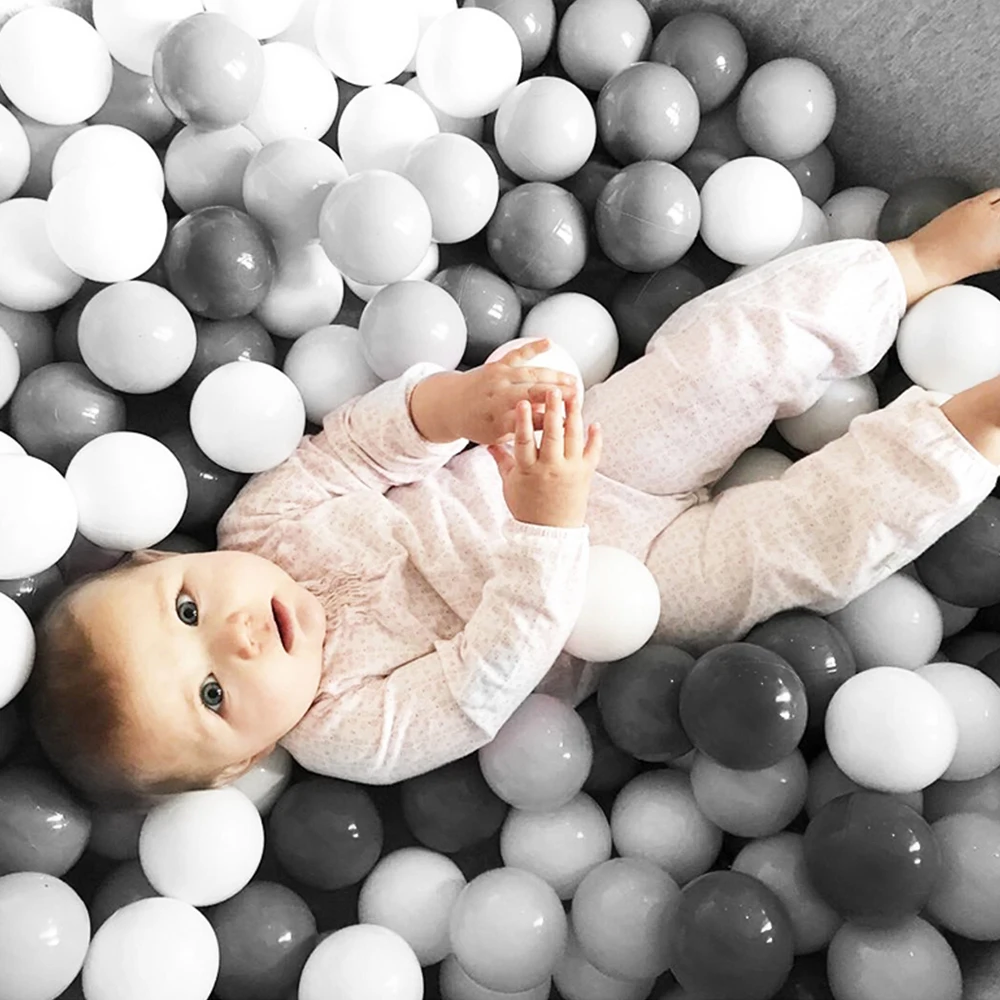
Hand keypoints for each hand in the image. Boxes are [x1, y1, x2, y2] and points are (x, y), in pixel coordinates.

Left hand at [453, 339, 581, 445]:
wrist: (450, 405)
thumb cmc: (477, 425)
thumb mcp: (497, 438)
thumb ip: (521, 431)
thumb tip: (549, 424)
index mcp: (498, 421)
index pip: (530, 420)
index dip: (551, 420)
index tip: (569, 421)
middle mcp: (498, 398)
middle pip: (532, 394)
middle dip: (557, 395)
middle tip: (577, 396)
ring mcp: (498, 379)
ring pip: (531, 374)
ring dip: (554, 376)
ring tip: (573, 380)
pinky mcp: (497, 365)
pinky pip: (517, 354)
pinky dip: (533, 347)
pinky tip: (549, 342)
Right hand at [486, 387, 601, 527]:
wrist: (549, 533)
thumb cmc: (527, 508)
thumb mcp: (509, 484)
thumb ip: (502, 460)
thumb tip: (489, 444)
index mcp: (528, 470)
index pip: (524, 440)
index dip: (523, 421)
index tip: (523, 403)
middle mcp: (551, 468)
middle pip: (552, 435)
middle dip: (553, 411)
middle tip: (553, 391)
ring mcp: (570, 470)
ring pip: (574, 439)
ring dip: (575, 416)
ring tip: (574, 396)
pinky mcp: (585, 474)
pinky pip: (593, 453)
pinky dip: (595, 438)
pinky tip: (594, 424)